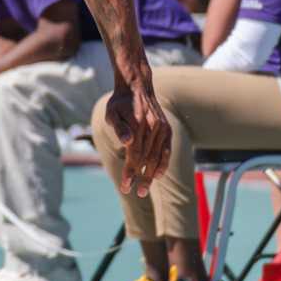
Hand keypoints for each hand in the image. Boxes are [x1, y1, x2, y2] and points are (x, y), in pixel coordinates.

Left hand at [103, 77, 170, 196]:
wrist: (137, 86)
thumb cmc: (120, 103)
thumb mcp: (112, 112)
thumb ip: (119, 128)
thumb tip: (126, 143)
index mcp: (138, 123)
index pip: (134, 154)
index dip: (130, 172)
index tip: (125, 186)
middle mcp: (153, 126)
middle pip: (147, 158)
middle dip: (141, 177)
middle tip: (137, 194)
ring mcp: (162, 127)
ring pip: (158, 156)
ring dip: (152, 174)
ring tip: (144, 189)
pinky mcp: (167, 128)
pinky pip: (167, 150)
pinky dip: (163, 163)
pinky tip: (157, 175)